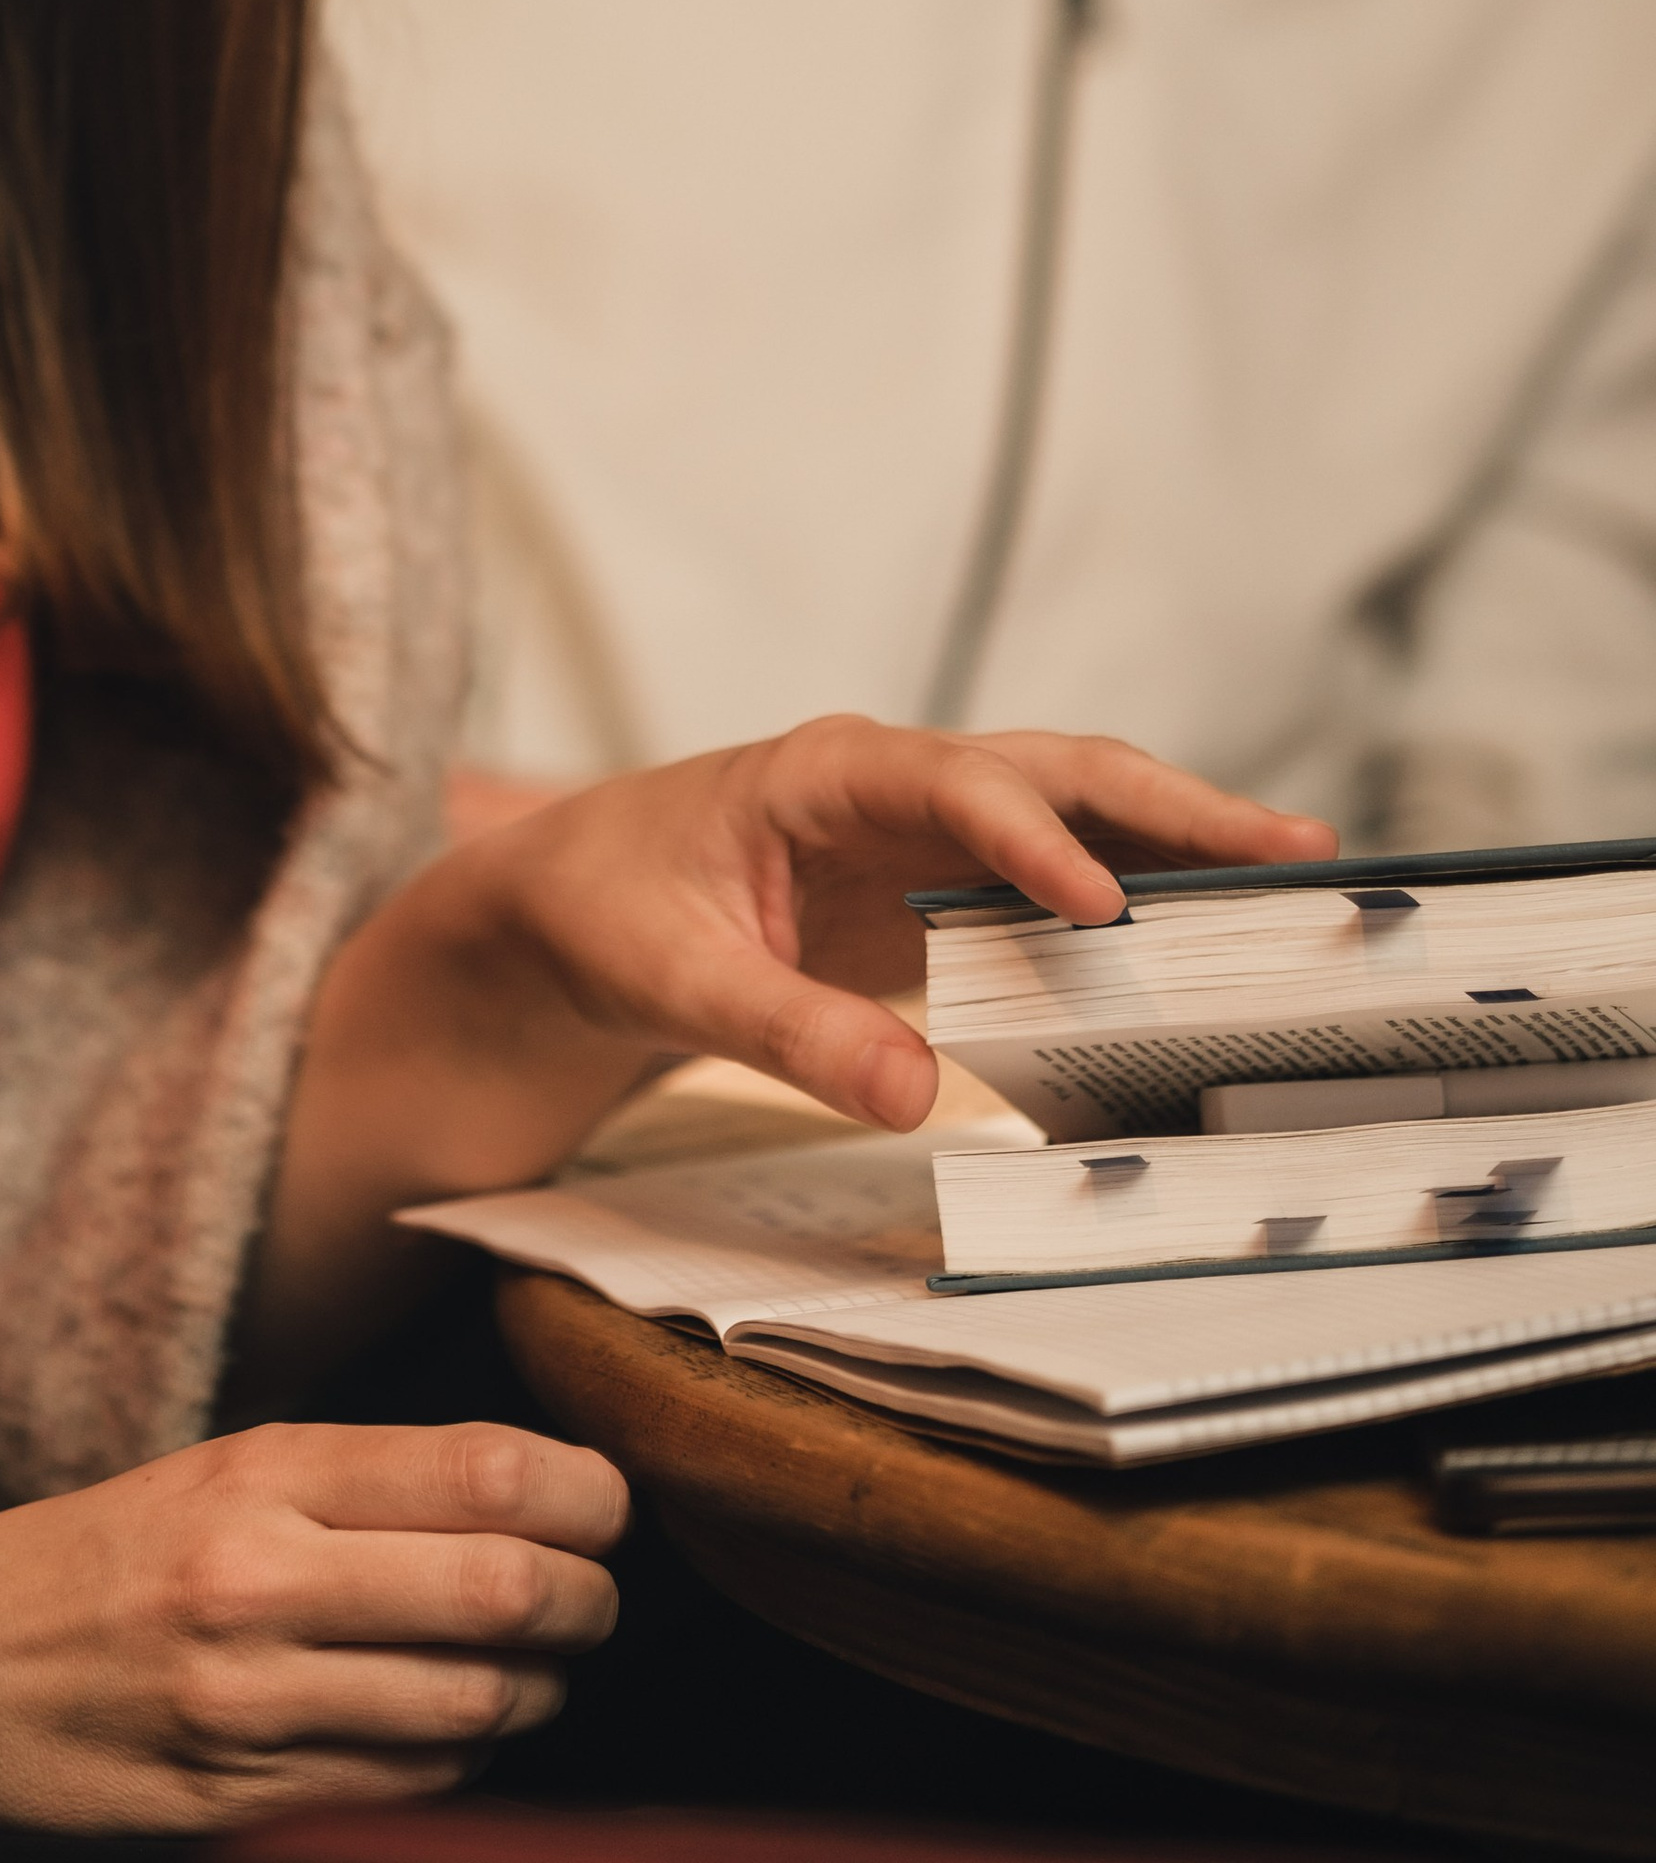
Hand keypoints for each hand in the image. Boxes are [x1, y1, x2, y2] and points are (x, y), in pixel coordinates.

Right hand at [0, 1418, 623, 1830]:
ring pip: (475, 1706)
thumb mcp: (216, 1470)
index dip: (584, 1494)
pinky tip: (456, 1732)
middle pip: (505, 1592)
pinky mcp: (238, 1801)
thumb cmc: (94, 1559)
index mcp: (261, 1473)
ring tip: (536, 1669)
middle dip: (588, 1601)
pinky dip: (462, 1762)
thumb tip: (525, 1490)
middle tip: (598, 1598)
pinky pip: (408, 1791)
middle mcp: (261, 1579)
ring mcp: (250, 1703)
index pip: (482, 1471)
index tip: (607, 1506)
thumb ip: (358, 1481)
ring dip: (537, 1692)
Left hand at [459, 716, 1334, 1131]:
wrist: (568, 903)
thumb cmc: (606, 912)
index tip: (1107, 905)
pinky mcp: (939, 889)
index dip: (1035, 840)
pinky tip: (1209, 943)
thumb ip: (785, 1033)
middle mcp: (895, 782)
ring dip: (1180, 844)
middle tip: (1297, 850)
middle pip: (1056, 773)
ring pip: (1075, 816)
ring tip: (1301, 880)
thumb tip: (918, 1099)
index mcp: (827, 771)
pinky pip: (1053, 884)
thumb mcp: (672, 979)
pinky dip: (1138, 900)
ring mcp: (926, 831)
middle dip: (1174, 807)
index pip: (956, 784)